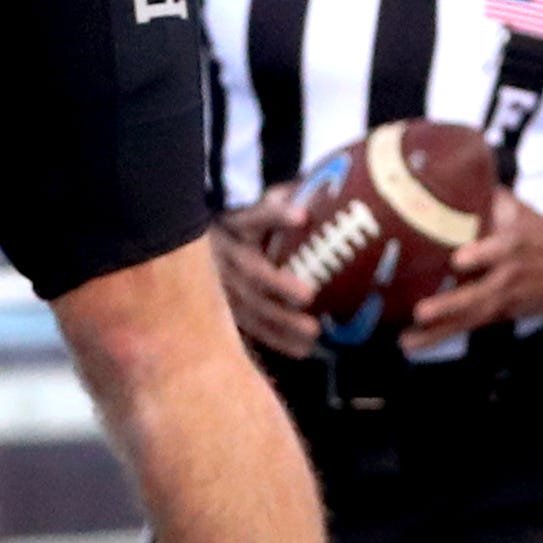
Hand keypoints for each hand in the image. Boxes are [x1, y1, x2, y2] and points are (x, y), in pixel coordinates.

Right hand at [210, 189, 319, 357]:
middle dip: (278, 285)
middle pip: (249, 271)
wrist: (206, 243)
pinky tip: (304, 350)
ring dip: (280, 322)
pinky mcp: (226, 309)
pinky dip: (277, 340)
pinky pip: (250, 328)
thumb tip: (336, 193)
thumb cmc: (250, 222)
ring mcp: (222, 285)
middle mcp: (225, 254)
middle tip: (309, 296)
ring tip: (313, 331)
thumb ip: (291, 199)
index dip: (275, 215)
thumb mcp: (264, 204)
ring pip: (248, 305)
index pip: (254, 215)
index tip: (300, 215)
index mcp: (236, 223)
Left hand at [406, 187, 542, 350]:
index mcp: (513, 244)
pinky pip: (470, 326)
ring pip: (470, 316)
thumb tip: (453, 176)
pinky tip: (416, 343)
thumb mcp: (521, 211)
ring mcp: (505, 299)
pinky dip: (444, 335)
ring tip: (407, 341)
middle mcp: (508, 275)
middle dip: (450, 305)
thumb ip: (488, 199)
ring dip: (438, 331)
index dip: (481, 255)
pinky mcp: (502, 314)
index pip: (499, 251)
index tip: (459, 260)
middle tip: (421, 312)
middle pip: (479, 294)